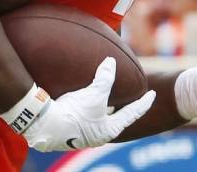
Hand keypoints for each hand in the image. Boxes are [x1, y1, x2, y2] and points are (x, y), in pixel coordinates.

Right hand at [24, 58, 155, 151]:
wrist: (43, 124)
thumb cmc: (74, 112)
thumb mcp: (94, 93)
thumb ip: (105, 77)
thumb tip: (110, 62)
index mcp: (110, 130)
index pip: (133, 113)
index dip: (144, 103)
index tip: (152, 94)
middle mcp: (98, 135)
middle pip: (116, 119)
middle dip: (122, 108)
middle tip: (130, 97)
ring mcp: (83, 136)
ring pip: (99, 119)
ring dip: (104, 108)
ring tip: (107, 97)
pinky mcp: (69, 132)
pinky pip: (84, 118)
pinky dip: (89, 108)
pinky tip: (84, 100)